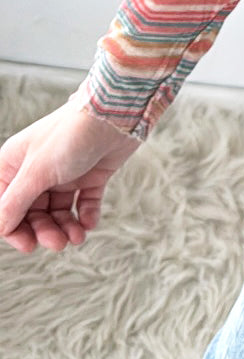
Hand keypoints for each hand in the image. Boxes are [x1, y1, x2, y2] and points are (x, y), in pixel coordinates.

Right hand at [0, 102, 141, 251]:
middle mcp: (38, 169)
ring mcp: (65, 172)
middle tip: (59, 243)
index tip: (28, 245)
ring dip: (66, 227)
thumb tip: (0, 228)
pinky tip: (89, 223)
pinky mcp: (91, 174)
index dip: (14, 228)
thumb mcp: (37, 171)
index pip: (5, 206)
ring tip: (77, 237)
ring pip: (58, 211)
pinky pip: (84, 202)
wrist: (117, 113)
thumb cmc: (71, 134)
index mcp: (16, 164)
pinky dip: (86, 215)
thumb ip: (16, 202)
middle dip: (45, 230)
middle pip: (33, 212)